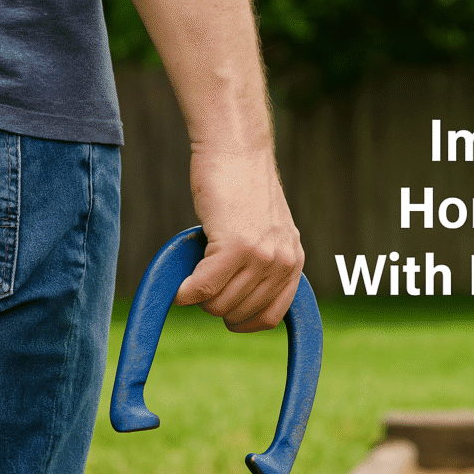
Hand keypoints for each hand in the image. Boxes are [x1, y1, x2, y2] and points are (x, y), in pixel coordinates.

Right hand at [174, 147, 303, 332]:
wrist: (237, 151)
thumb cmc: (242, 188)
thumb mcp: (268, 230)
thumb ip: (263, 264)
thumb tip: (238, 300)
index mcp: (293, 263)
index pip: (271, 317)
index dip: (243, 322)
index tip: (225, 315)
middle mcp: (282, 263)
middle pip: (241, 313)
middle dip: (216, 306)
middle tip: (202, 283)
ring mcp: (261, 256)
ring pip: (220, 304)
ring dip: (199, 298)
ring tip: (193, 276)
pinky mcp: (235, 247)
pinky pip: (204, 288)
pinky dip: (186, 293)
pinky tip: (180, 288)